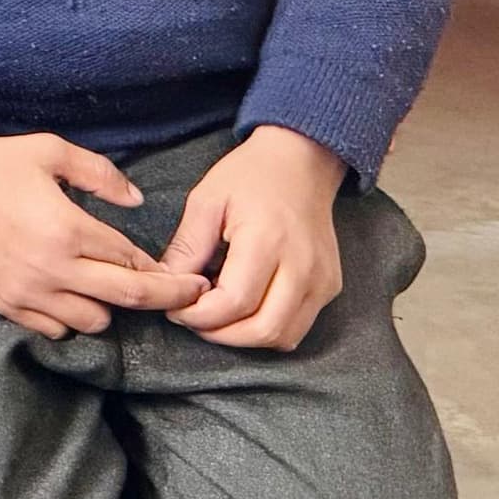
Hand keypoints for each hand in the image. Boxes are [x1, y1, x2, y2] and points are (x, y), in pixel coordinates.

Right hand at [0, 133, 208, 340]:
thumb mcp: (49, 151)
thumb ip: (100, 174)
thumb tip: (137, 201)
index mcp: (67, 229)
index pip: (133, 261)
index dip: (165, 271)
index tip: (188, 277)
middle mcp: (51, 269)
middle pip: (126, 299)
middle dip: (164, 299)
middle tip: (186, 297)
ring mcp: (26, 293)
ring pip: (93, 321)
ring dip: (109, 307)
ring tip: (108, 286)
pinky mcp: (4, 305)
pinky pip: (55, 329)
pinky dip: (70, 317)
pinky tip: (71, 294)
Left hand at [162, 127, 348, 350]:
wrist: (301, 161)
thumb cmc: (250, 175)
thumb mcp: (206, 200)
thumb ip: (187, 247)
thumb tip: (168, 286)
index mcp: (268, 240)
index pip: (234, 302)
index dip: (199, 315)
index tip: (176, 309)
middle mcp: (303, 266)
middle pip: (262, 330)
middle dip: (220, 334)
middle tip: (192, 319)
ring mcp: (322, 280)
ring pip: (283, 337)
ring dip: (244, 337)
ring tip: (216, 316)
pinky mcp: (330, 287)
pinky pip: (297, 327)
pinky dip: (267, 329)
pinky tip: (243, 308)